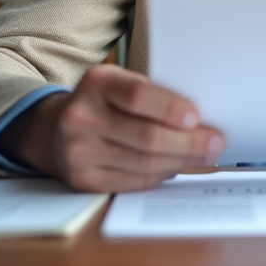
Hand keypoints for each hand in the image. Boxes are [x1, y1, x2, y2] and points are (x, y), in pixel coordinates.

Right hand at [0, 65, 224, 192]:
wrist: (51, 130)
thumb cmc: (99, 103)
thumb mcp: (117, 83)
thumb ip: (150, 94)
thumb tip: (198, 117)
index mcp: (96, 83)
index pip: (138, 97)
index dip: (171, 109)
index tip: (197, 118)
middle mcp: (82, 117)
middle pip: (146, 137)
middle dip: (188, 143)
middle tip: (214, 143)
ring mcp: (80, 152)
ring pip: (143, 163)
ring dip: (180, 161)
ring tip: (203, 156)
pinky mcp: (83, 180)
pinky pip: (133, 181)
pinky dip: (160, 175)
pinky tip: (176, 166)